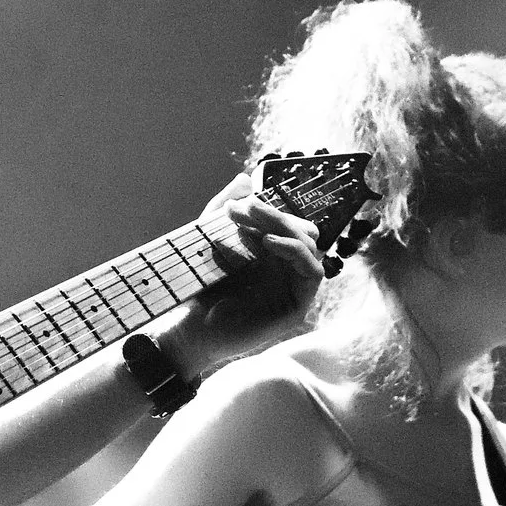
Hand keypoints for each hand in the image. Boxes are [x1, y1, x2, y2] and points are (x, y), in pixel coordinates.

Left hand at [162, 187, 325, 374]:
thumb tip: (245, 179)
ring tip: (254, 223)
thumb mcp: (210, 238)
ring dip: (284, 227)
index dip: (264, 211)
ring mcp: (294, 287)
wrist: (191, 327)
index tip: (234, 208)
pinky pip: (314, 271)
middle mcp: (287, 270)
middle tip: (245, 211)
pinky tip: (268, 242)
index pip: (285, 223)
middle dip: (275, 215)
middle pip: (301, 230)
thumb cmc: (201, 287)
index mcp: (272, 255)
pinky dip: (294, 250)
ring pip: (310, 245)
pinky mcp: (298, 306)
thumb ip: (224, 208)